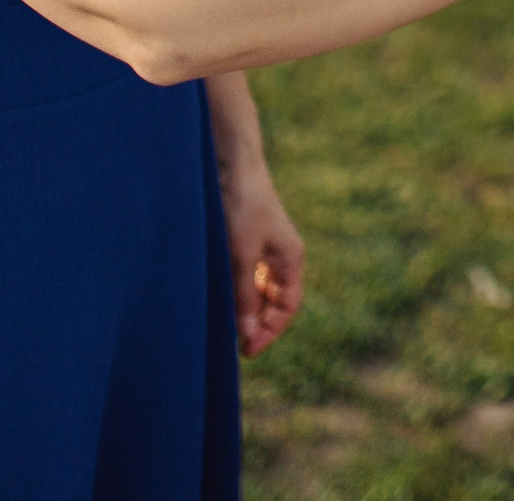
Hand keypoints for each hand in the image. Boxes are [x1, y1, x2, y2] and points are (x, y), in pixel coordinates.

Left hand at [220, 154, 304, 357]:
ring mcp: (267, 248)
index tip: (246, 350)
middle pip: (275, 301)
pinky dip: (239, 290)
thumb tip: (246, 332)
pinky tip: (222, 298)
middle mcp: (282, 257)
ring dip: (247, 308)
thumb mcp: (242, 255)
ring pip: (260, 290)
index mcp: (291, 260)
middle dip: (258, 323)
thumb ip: (244, 295)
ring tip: (226, 324)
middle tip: (233, 343)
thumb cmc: (242, 206)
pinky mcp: (250, 240)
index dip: (269, 331)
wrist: (233, 164)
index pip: (287, 307)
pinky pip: (249, 275)